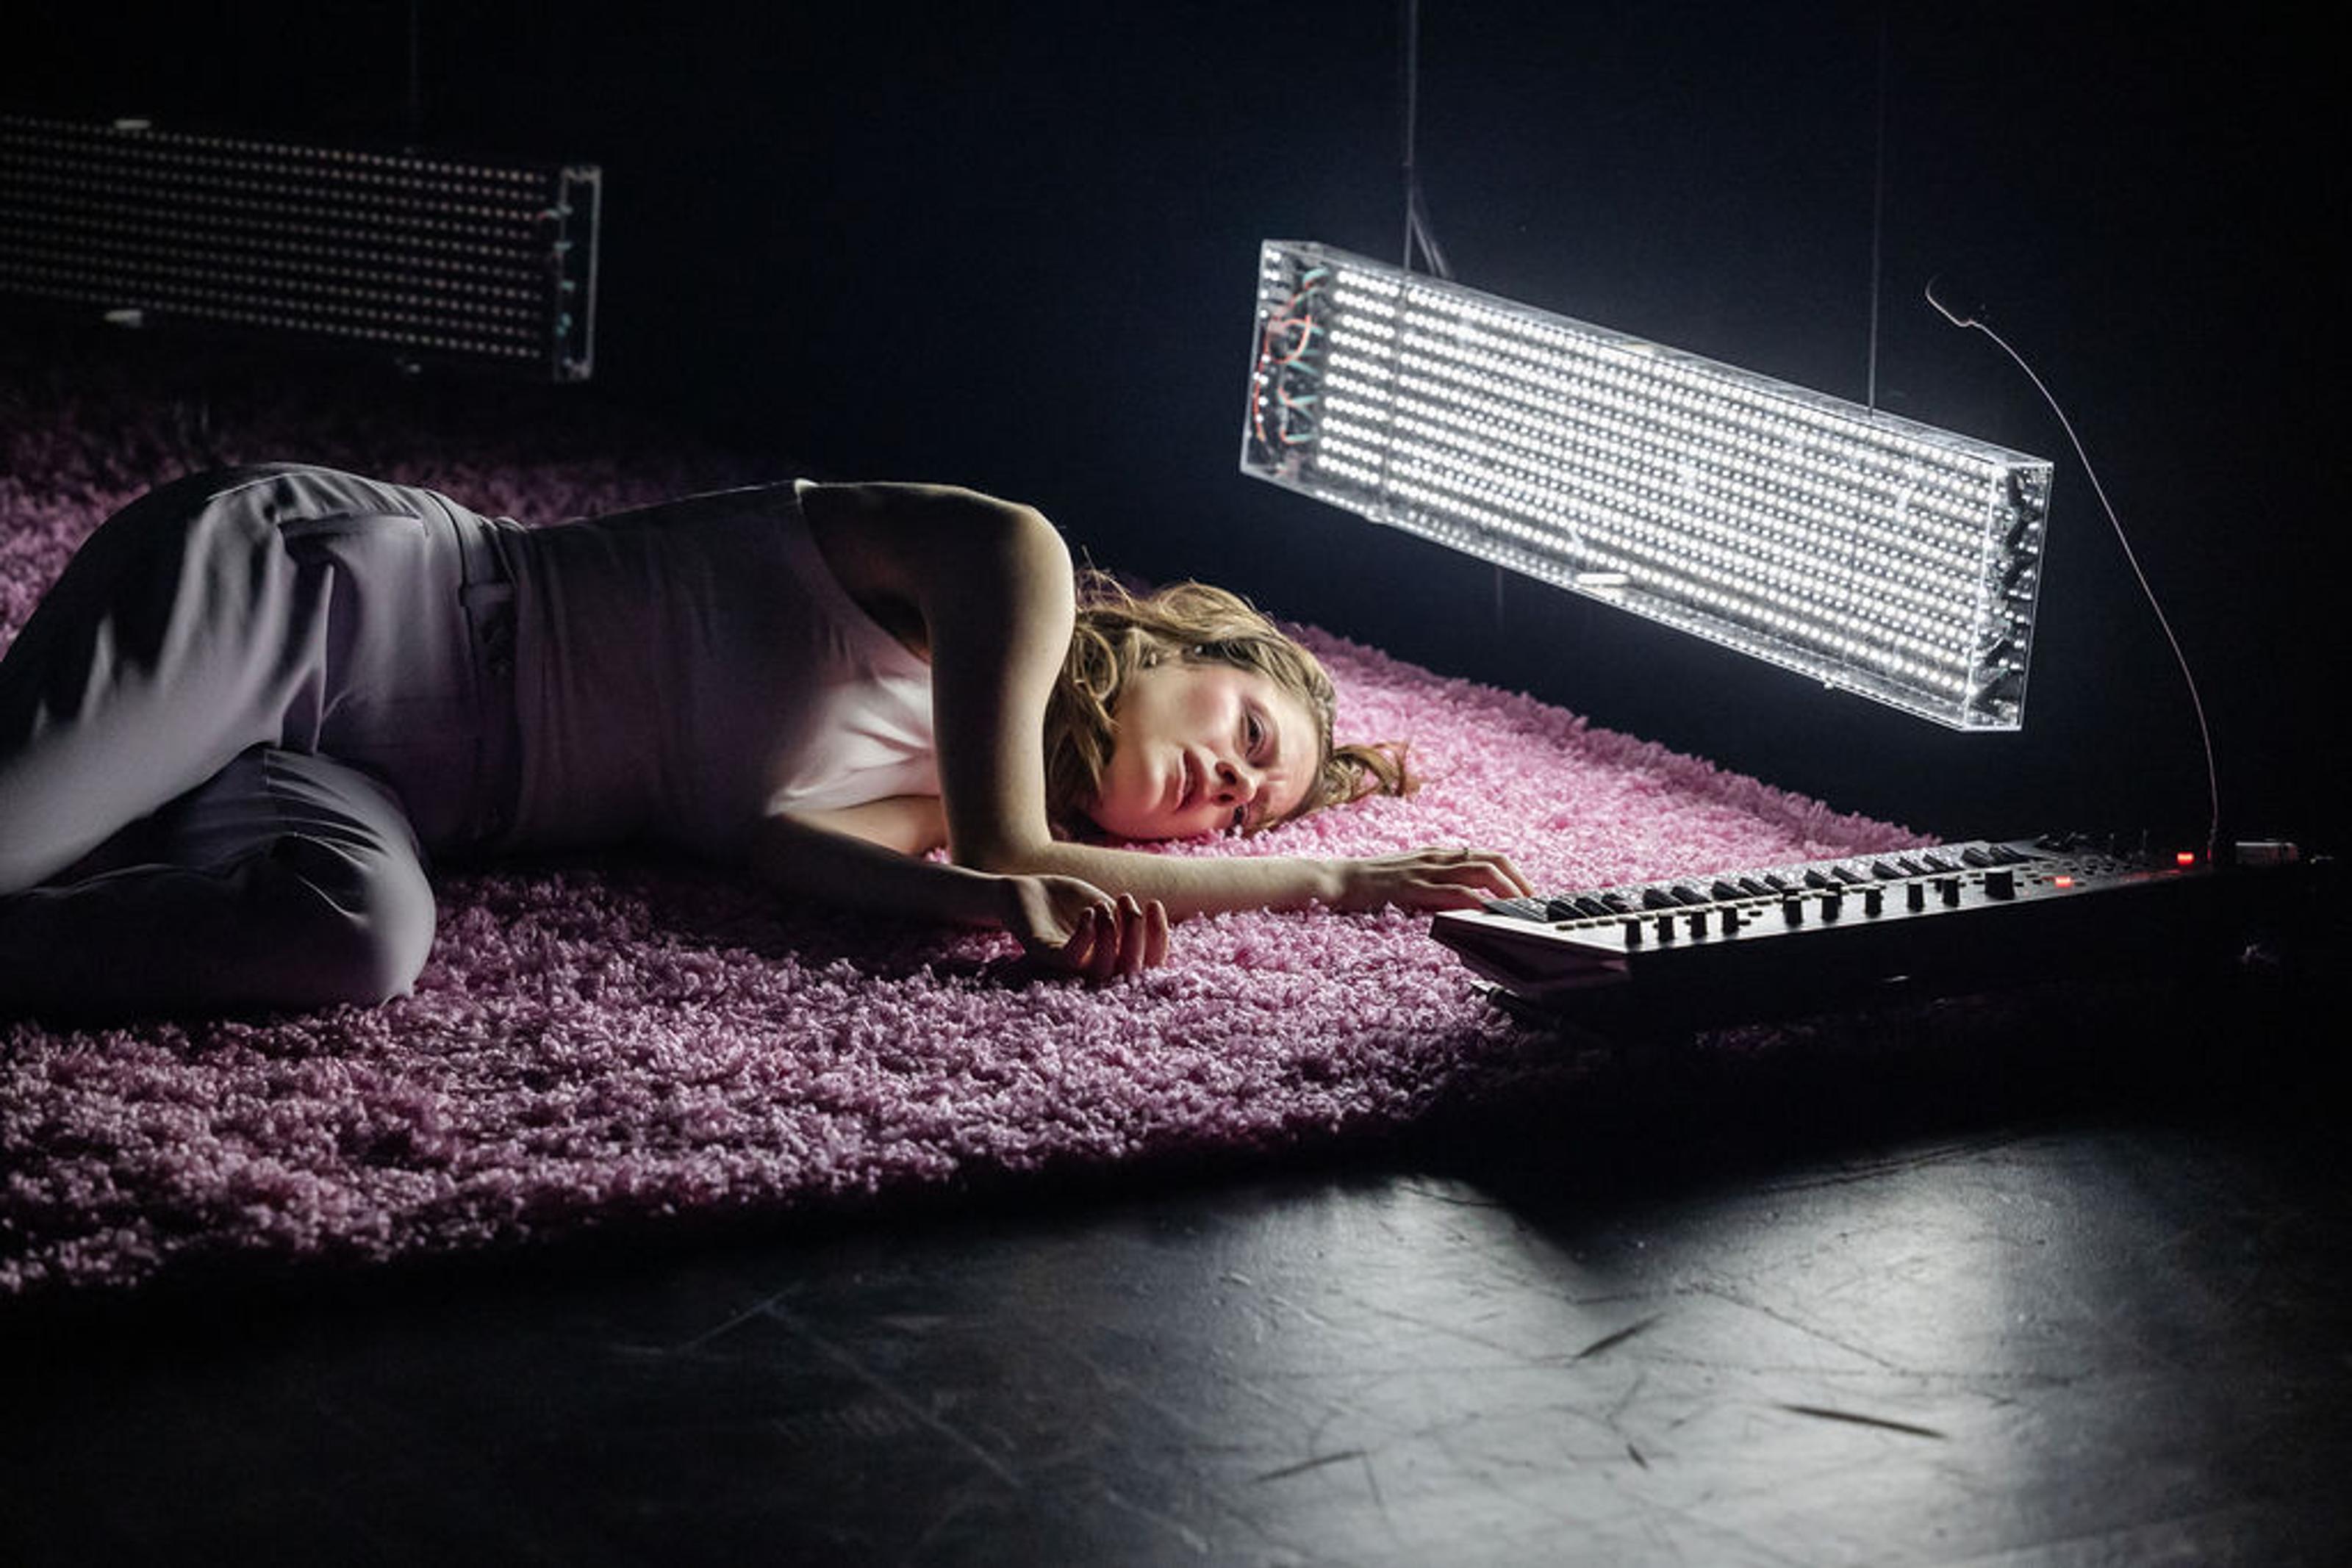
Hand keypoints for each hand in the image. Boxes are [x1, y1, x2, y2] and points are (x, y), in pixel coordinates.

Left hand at [1000, 874, 1171, 979]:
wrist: (1025, 889)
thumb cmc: (1066, 900)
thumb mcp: (1105, 906)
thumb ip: (1126, 921)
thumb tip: (1155, 925)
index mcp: (1110, 957)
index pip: (1146, 962)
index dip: (1158, 938)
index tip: (1154, 905)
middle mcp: (1092, 966)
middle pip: (1129, 971)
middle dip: (1137, 936)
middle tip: (1130, 904)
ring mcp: (1068, 963)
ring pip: (1101, 969)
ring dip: (1111, 935)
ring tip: (1104, 907)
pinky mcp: (1044, 953)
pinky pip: (1070, 958)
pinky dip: (1085, 936)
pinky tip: (1088, 912)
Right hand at [1332, 845, 1533, 911]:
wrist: (1339, 878)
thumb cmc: (1371, 882)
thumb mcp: (1409, 875)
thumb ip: (1434, 882)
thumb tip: (1462, 898)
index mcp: (1438, 854)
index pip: (1485, 855)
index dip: (1512, 872)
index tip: (1526, 892)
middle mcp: (1437, 857)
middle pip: (1492, 860)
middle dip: (1518, 880)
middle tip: (1532, 901)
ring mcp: (1427, 871)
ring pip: (1480, 872)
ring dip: (1506, 890)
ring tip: (1519, 908)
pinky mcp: (1415, 887)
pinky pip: (1454, 892)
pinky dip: (1476, 903)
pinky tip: (1487, 914)